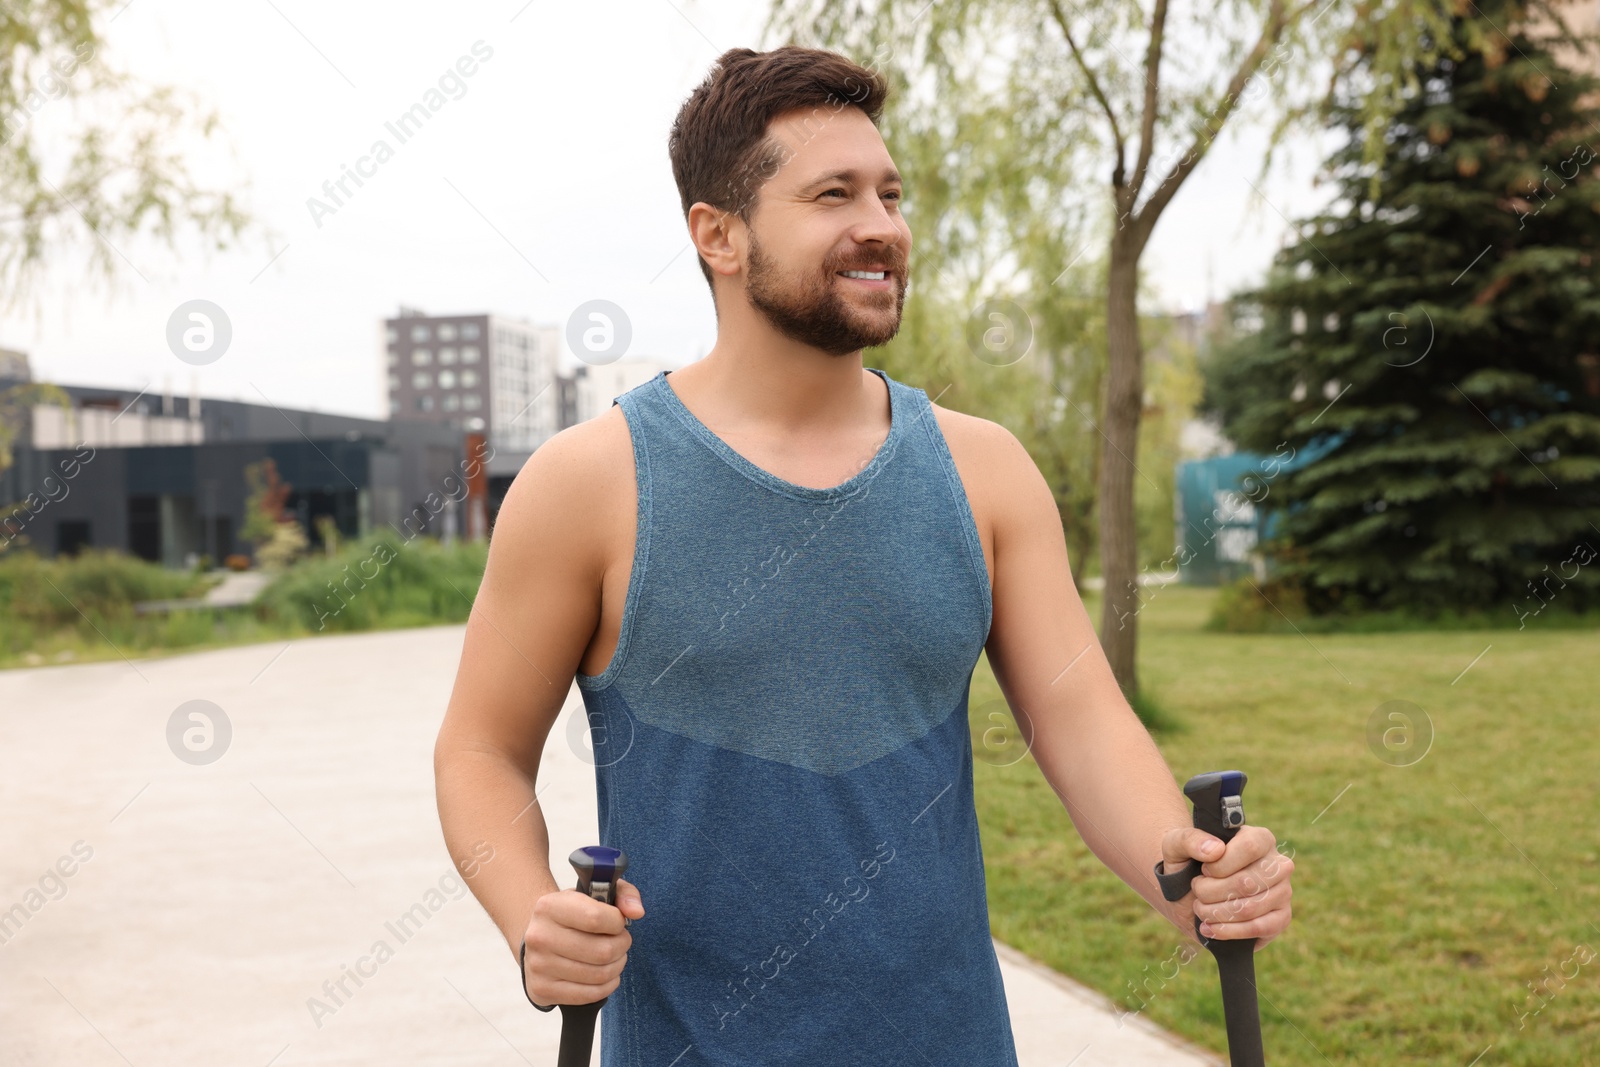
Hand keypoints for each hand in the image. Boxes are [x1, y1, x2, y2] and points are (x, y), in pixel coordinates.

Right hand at [521, 876, 645, 1006]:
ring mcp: (538, 966)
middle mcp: (539, 937)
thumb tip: (637, 912)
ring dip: (617, 966)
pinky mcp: (542, 990)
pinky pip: (590, 995)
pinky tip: (607, 975)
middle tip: (621, 941)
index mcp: (549, 907)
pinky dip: (607, 986)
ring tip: (615, 957)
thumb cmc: (573, 914)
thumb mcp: (596, 891)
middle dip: (622, 946)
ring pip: (599, 975)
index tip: (618, 922)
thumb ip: (624, 894)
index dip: (618, 922)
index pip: (596, 918)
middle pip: (602, 951)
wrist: (540, 937)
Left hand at [1160, 825, 1292, 951]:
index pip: (1250, 847)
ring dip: (1215, 912)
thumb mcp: (1176, 845)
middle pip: (1247, 882)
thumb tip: (1215, 849)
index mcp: (1260, 838)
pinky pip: (1260, 928)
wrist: (1189, 895)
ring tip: (1200, 908)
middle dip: (1211, 892)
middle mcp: (1278, 864)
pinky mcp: (1281, 918)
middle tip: (1197, 891)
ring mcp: (1283, 892)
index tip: (1203, 870)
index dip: (1220, 864)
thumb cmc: (1187, 864)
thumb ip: (1189, 839)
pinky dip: (1229, 931)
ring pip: (1249, 908)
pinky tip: (1210, 927)